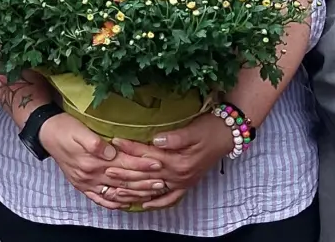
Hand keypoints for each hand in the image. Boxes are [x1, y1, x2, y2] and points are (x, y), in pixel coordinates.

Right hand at [39, 114, 164, 209]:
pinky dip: (114, 203)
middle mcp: (91, 175)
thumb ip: (95, 143)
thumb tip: (112, 152)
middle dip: (144, 182)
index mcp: (93, 160)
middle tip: (163, 183)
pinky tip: (125, 204)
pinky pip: (100, 199)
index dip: (142, 164)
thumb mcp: (79, 129)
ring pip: (115, 192)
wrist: (46, 134)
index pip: (124, 164)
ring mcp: (87, 183)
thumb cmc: (65, 127)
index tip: (159, 164)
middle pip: (123, 181)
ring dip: (134, 194)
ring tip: (151, 194)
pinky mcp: (82, 185)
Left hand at [109, 113, 235, 208]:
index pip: (148, 154)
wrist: (227, 136)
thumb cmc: (208, 129)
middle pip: (147, 175)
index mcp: (178, 160)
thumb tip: (156, 139)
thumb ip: (174, 138)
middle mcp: (178, 175)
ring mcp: (182, 182)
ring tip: (116, 190)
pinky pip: (170, 198)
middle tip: (106, 169)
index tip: (114, 141)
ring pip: (154, 189)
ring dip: (135, 190)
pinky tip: (144, 204)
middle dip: (126, 172)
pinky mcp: (186, 184)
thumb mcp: (192, 130)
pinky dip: (157, 202)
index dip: (131, 147)